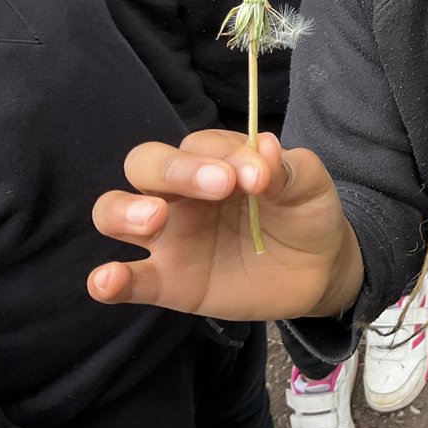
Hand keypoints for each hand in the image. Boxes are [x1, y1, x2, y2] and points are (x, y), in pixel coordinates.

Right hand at [89, 130, 363, 320]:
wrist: (320, 269)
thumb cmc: (306, 212)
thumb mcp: (309, 185)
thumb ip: (288, 168)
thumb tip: (266, 147)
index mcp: (214, 160)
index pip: (199, 145)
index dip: (223, 155)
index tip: (258, 176)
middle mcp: (181, 192)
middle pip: (146, 165)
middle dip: (173, 170)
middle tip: (218, 187)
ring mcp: (169, 237)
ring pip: (115, 211)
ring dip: (124, 211)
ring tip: (153, 220)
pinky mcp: (167, 282)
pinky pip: (128, 279)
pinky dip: (108, 279)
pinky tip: (107, 280)